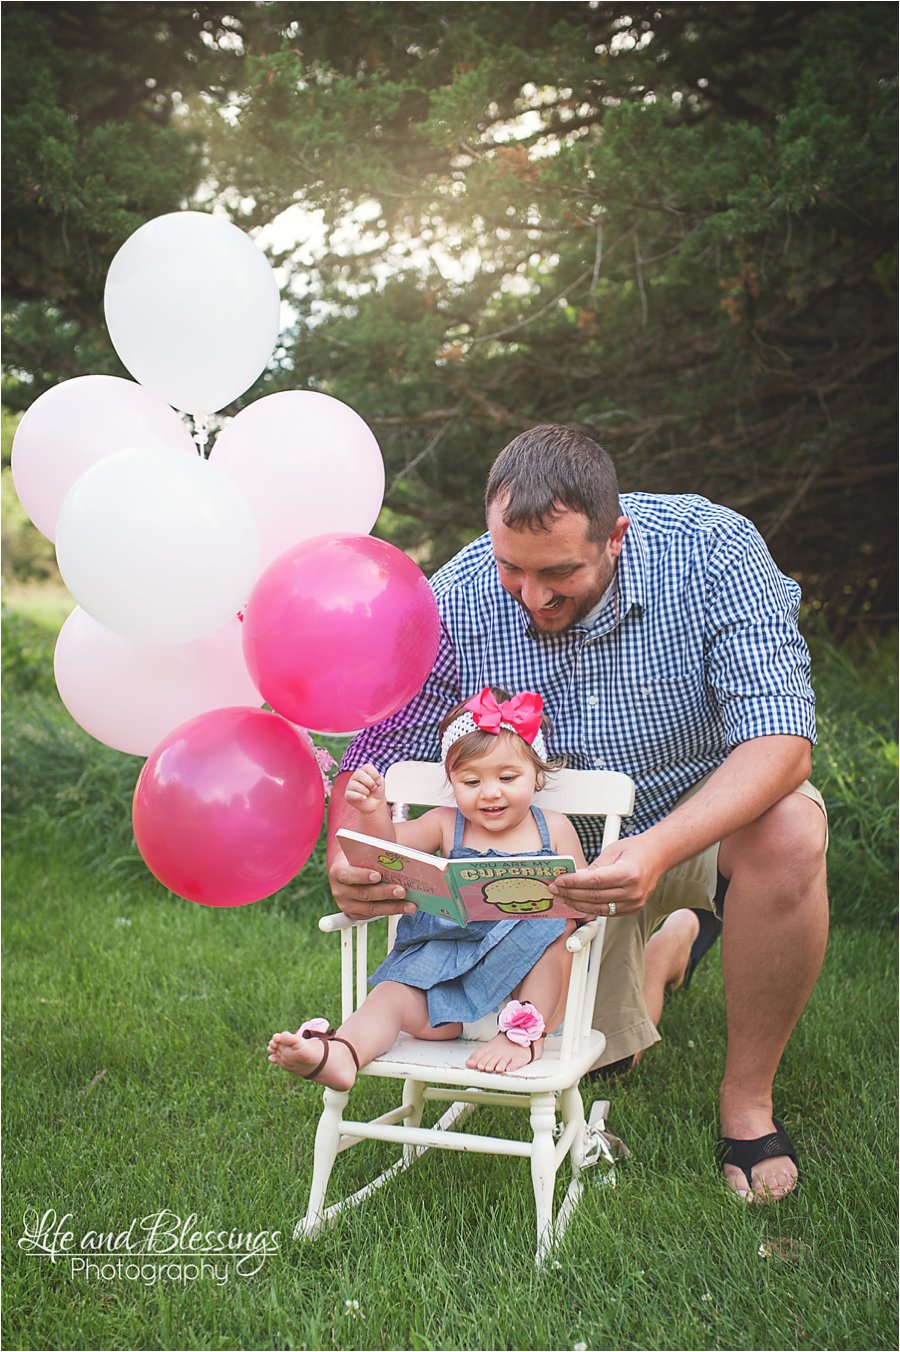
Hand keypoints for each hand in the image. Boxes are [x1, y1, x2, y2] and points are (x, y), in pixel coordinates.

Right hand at [327, 845, 416, 921]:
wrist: (362, 863)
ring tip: (411, 903)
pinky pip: (375, 915)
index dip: (361, 876)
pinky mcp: (356, 913)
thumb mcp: (367, 841)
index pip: (347, 874)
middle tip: (402, 889)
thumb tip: (385, 828)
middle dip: (385, 892)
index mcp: (338, 869)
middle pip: (363, 894)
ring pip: (371, 908)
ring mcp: (347, 903)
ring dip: (393, 906)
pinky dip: (392, 911)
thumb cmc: (367, 851)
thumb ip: (371, 836)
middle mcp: (339, 889)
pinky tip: (408, 907)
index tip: (378, 875)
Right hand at [344, 763, 386, 814]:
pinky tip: (364, 798)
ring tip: (368, 794)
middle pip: (359, 774)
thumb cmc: (377, 791)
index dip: (375, 774)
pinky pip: (351, 794)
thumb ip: (377, 777)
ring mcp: (350, 785)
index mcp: (364, 771)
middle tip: (374, 788)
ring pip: (354, 784)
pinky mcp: (347, 795)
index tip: (378, 782)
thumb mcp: (380, 782)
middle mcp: (355, 776)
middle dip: (370, 782)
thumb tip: (371, 780)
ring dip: (366, 791)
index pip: (367, 767)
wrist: (376, 803)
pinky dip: (360, 797)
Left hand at [548, 836, 665, 916]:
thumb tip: (573, 877)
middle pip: (594, 896)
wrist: (658, 856)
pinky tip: (578, 902)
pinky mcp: (632, 909)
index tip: (559, 881)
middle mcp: (633, 891)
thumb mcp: (612, 851)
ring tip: (562, 897)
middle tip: (555, 889)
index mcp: (628, 873)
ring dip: (577, 904)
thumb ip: (594, 867)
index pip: (594, 881)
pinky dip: (590, 907)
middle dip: (570, 893)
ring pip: (598, 908)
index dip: (573, 882)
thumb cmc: (636, 849)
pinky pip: (606, 912)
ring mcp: (634, 902)